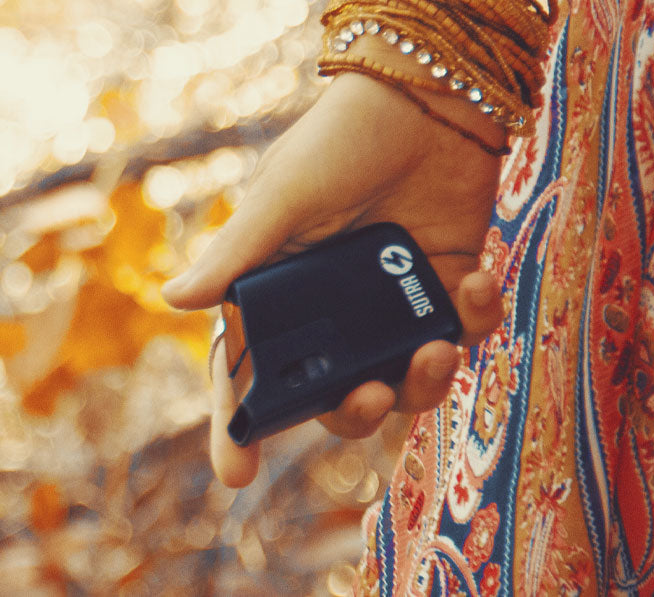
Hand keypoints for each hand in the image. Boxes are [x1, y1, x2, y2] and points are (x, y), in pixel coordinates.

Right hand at [162, 72, 504, 487]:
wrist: (429, 97)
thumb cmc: (344, 137)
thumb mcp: (287, 193)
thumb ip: (241, 251)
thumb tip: (175, 302)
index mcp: (286, 291)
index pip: (253, 367)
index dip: (240, 424)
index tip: (234, 473)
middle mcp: (338, 311)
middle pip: (337, 392)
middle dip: (353, 412)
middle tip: (369, 397)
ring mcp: (396, 305)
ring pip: (408, 380)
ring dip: (424, 383)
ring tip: (436, 352)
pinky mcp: (450, 290)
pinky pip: (466, 330)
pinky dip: (477, 318)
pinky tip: (478, 280)